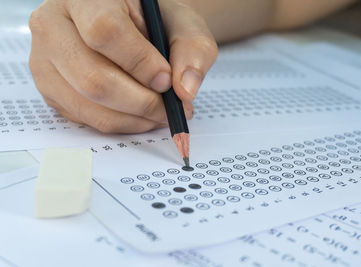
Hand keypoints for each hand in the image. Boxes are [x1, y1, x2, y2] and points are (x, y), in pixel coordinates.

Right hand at [29, 0, 217, 132]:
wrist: (130, 28)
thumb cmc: (153, 22)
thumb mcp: (182, 24)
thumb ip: (193, 50)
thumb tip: (185, 90)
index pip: (105, 30)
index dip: (139, 62)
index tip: (166, 80)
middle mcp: (54, 25)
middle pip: (93, 78)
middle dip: (141, 101)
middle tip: (170, 107)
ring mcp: (45, 60)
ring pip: (89, 103)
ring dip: (134, 118)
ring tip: (161, 113)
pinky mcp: (50, 90)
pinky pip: (87, 118)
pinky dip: (122, 123)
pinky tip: (141, 114)